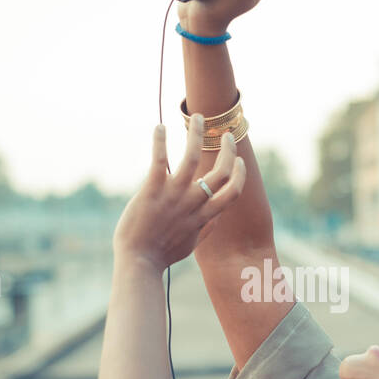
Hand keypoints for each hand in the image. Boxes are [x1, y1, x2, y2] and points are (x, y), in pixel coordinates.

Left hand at [113, 117, 245, 268]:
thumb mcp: (191, 244)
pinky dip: (160, 140)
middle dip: (228, 150)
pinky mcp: (152, 189)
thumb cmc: (162, 254)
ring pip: (193, 156)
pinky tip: (160, 127)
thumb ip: (206, 229)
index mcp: (204, 216)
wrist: (139, 261)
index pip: (232, 191)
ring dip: (197, 133)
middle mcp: (193, 202)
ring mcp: (174, 194)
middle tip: (225, 135)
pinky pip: (159, 159)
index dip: (240, 174)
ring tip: (197, 117)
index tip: (239, 161)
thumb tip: (216, 218)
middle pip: (222, 172)